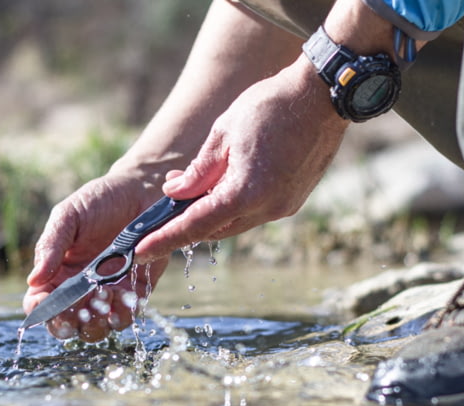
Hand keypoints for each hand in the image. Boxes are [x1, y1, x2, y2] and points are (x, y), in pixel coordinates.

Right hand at [23, 174, 167, 341]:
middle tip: (77, 307)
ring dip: (96, 321)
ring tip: (104, 292)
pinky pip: (125, 316)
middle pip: (66, 325)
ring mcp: (108, 294)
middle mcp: (81, 290)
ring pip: (96, 328)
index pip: (39, 303)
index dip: (39, 310)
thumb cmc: (99, 201)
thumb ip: (50, 246)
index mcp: (58, 273)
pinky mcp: (135, 293)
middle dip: (67, 323)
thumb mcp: (68, 216)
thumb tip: (33, 280)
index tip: (44, 301)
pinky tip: (123, 293)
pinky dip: (122, 313)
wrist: (142, 192)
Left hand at [133, 56, 349, 263]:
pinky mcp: (293, 200)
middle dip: (188, 222)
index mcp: (245, 193)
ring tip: (194, 187)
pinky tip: (224, 184)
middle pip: (215, 228)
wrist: (322, 95)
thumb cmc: (270, 106)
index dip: (164, 240)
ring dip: (212, 211)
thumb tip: (174, 193)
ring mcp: (284, 207)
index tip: (141, 251)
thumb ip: (197, 171)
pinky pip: (255, 211)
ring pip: (236, 221)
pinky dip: (235, 204)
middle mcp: (267, 208)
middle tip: (164, 208)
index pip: (195, 226)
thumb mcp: (223, 133)